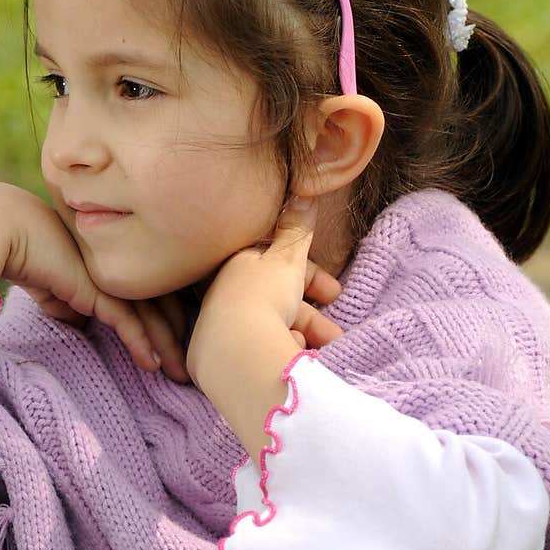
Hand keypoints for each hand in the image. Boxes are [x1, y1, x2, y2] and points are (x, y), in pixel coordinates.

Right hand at [0, 184, 187, 376]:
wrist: (6, 230)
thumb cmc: (27, 254)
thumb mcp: (57, 286)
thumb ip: (76, 305)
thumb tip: (84, 326)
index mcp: (119, 260)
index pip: (154, 288)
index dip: (171, 314)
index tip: (179, 340)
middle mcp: (122, 264)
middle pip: (164, 301)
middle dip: (179, 334)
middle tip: (190, 366)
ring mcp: (113, 274)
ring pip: (152, 314)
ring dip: (168, 347)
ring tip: (180, 375)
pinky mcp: (99, 287)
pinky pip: (128, 320)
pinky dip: (142, 344)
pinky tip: (152, 366)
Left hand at [185, 195, 343, 393]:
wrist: (235, 352)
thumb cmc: (262, 296)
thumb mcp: (287, 259)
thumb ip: (297, 228)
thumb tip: (304, 189)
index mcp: (237, 267)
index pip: (278, 267)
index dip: (310, 278)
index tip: (334, 293)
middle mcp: (223, 296)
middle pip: (276, 303)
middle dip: (312, 317)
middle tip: (335, 334)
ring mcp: (217, 330)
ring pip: (269, 329)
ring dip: (301, 337)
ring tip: (321, 350)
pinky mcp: (215, 360)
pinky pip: (255, 352)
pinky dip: (278, 352)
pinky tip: (290, 358)